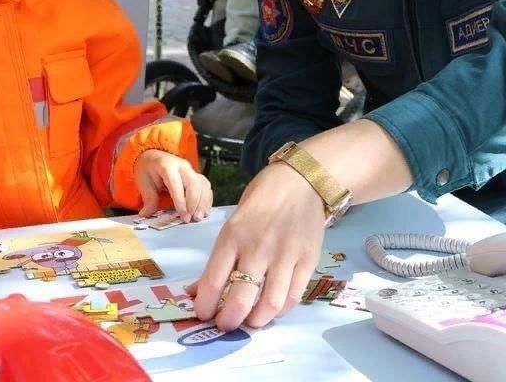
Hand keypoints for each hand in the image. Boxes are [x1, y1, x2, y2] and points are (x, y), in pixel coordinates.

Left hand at [135, 149, 212, 221]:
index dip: (181, 200)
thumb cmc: (148, 169)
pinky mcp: (196, 175)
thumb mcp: (144, 182)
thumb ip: (148, 199)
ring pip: (203, 185)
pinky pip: (206, 186)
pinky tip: (204, 211)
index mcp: (167, 166)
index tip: (183, 215)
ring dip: (203, 203)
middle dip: (195, 203)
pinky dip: (207, 200)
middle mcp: (182, 166)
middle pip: (194, 183)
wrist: (153, 156)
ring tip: (198, 217)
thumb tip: (146, 215)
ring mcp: (191, 170)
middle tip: (191, 218)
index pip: (176, 183)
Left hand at [190, 162, 325, 330]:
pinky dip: (280, 310)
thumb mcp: (232, 223)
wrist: (300, 181)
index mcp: (233, 236)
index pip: (213, 282)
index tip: (203, 314)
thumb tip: (198, 291)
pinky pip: (293, 296)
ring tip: (249, 322)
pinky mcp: (308, 260)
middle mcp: (258, 248)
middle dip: (228, 321)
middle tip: (225, 325)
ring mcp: (285, 255)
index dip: (205, 307)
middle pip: (241, 300)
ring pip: (270, 304)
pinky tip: (272, 309)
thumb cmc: (261, 200)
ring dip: (256, 321)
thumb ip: (218, 259)